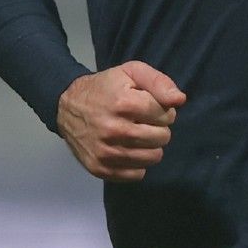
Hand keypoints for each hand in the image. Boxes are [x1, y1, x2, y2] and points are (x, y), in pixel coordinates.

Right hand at [57, 60, 186, 182]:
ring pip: (153, 157)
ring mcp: (106, 152)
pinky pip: (137, 174)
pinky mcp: (100, 169)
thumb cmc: (105, 88)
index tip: (149, 107)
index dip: (162, 110)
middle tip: (143, 121)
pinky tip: (128, 149)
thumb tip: (179, 100)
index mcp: (124, 104)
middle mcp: (115, 130)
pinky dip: (137, 163)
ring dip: (150, 146)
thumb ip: (158, 82)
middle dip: (158, 128)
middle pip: (162, 137)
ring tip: (137, 134)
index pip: (166, 115)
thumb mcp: (131, 72)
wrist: (67, 107)